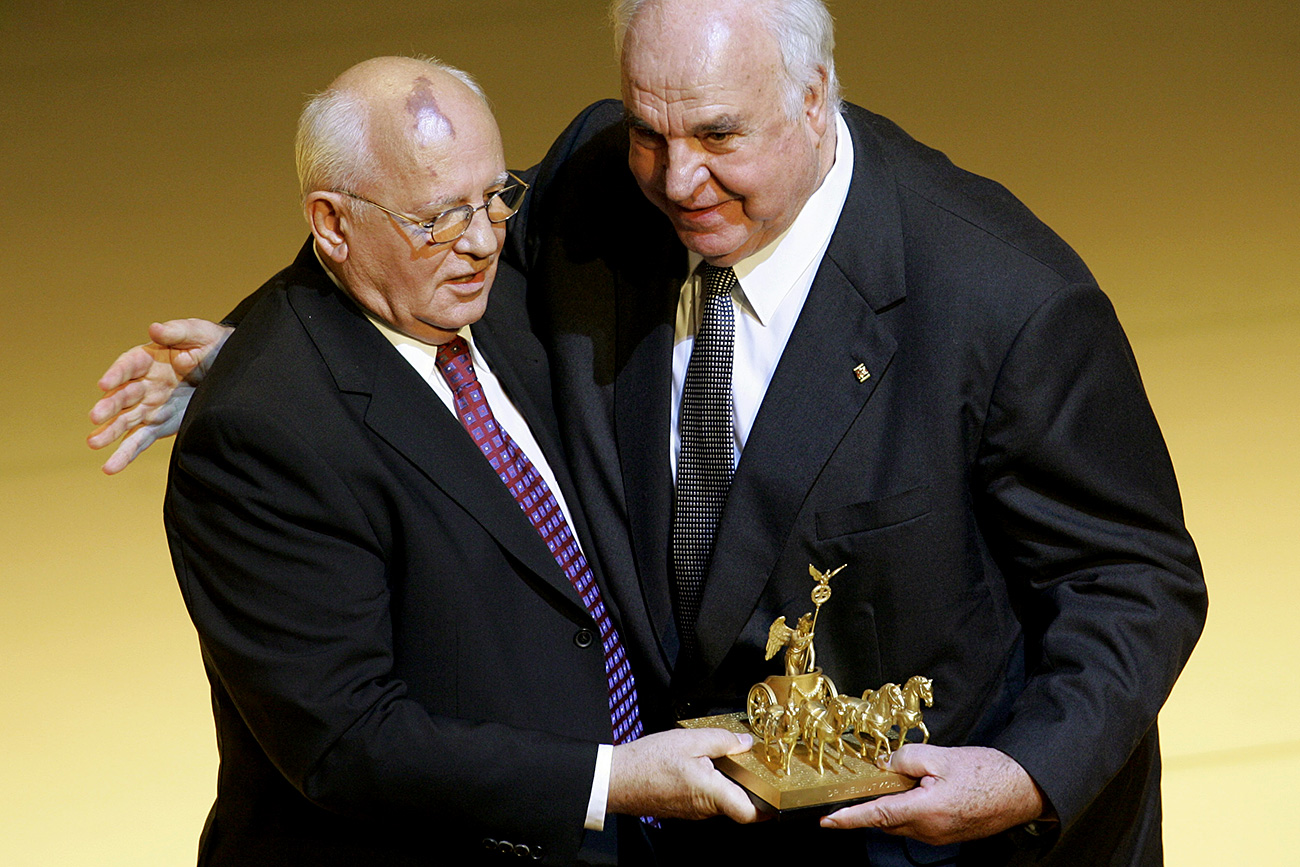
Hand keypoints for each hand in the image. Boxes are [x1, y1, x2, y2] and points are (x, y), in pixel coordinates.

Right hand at [88, 319, 232, 473]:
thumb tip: (154, 328)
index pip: (128, 365)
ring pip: (126, 420)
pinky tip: (111, 467)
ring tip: (94, 443)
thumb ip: (177, 332)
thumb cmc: (211, 345)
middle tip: (96, 416)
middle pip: (123, 395)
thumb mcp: (199, 333)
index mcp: (149, 359)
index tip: (105, 384)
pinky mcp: (160, 425)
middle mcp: (144, 384)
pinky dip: (126, 453)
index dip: (116, 374)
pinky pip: (141, 440)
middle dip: (109, 405)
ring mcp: (150, 406)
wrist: (234, 369)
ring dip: (110, 432)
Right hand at [608, 728, 759, 822]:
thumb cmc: (648, 762)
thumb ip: (722, 740)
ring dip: (725, 781)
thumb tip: (744, 742)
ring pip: (720, 799)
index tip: (777, 794)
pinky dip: (708, 782)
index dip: (768, 807)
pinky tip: (699, 763)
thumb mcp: (689, 740)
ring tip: (721, 757)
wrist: (616, 778)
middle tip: (749, 761)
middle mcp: (704, 808)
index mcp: (711, 793)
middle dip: (746, 784)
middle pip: (737, 803)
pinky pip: (703, 797)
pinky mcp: (682, 807)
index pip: (750, 814)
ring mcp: (692, 811)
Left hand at [820, 744, 1049, 845]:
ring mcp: (939, 836)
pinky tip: (919, 791)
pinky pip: (917, 824)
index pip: (876, 816)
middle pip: (886, 821)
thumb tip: (885, 765)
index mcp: (925, 811)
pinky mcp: (948, 835)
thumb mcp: (942, 756)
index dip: (849, 819)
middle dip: (872, 806)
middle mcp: (929, 831)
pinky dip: (909, 809)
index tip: (828, 821)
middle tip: (864, 786)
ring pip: (901, 823)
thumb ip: (906, 758)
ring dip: (893, 806)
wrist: (1023, 790)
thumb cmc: (988, 773)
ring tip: (901, 782)